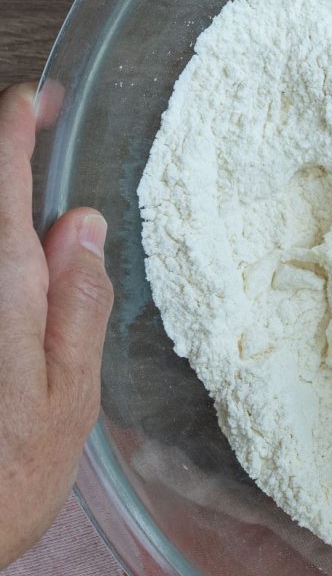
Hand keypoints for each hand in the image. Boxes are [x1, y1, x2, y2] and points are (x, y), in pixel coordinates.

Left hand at [0, 82, 113, 567]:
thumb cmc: (4, 479)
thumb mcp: (71, 396)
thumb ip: (76, 301)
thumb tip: (80, 222)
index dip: (17, 122)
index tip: (41, 97)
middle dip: (1, 162)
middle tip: (34, 143)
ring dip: (1, 222)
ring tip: (35, 232)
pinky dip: (0, 257)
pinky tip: (21, 274)